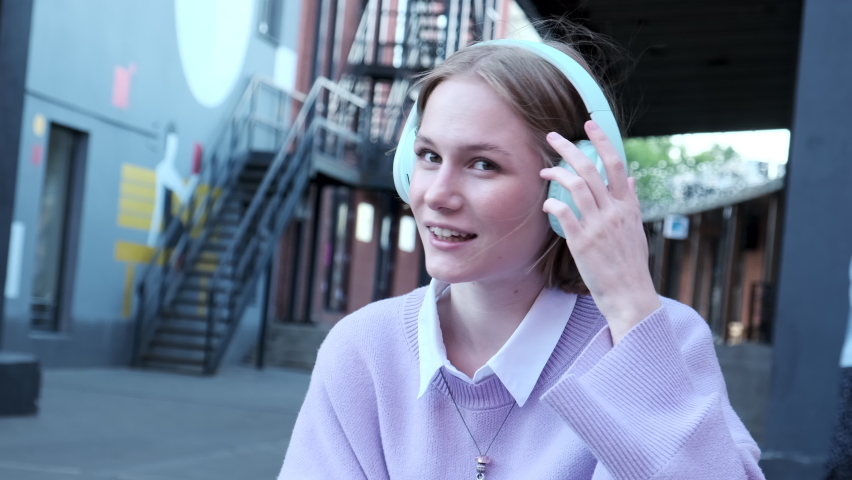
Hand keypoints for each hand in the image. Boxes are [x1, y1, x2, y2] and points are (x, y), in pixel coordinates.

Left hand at [539, 120, 660, 344]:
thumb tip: (629, 180)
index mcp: (628, 206)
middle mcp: (614, 211)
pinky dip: (553, 202)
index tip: (589, 125)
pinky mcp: (583, 242)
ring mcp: (598, 225)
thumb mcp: (635, 229)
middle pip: (590, 169)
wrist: (630, 294)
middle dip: (569, 148)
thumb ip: (629, 202)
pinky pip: (563, 213)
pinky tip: (546, 201)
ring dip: (556, 172)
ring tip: (543, 169)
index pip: (616, 164)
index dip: (602, 141)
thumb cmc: (631, 264)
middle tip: (552, 137)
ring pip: (575, 186)